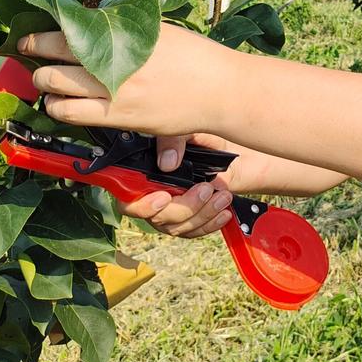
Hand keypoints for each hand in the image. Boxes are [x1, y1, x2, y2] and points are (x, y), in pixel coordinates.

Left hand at [20, 22, 242, 137]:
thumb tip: (96, 24)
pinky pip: (68, 111)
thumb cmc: (198, 58)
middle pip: (55, 51)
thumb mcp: (163, 32)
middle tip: (35, 57)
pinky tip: (62, 104)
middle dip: (37, 54)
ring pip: (54, 83)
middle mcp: (119, 53)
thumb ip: (129, 29)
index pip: (72, 25)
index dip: (45, 32)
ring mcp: (115, 85)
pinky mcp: (118, 114)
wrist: (222, 89)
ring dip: (45, 83)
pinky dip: (57, 106)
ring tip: (49, 83)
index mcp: (129, 29)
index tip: (33, 36)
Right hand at [121, 133, 237, 238]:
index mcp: (145, 174)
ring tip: (223, 196)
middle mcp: (153, 196)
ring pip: (177, 227)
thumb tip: (168, 163)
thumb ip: (173, 140)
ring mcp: (170, 211)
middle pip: (157, 218)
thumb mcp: (191, 130)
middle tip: (207, 189)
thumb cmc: (206, 140)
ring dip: (203, 214)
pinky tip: (223, 212)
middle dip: (184, 207)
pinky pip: (193, 231)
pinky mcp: (187, 220)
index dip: (143, 205)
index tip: (165, 197)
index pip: (128, 199)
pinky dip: (210, 224)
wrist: (233, 154)